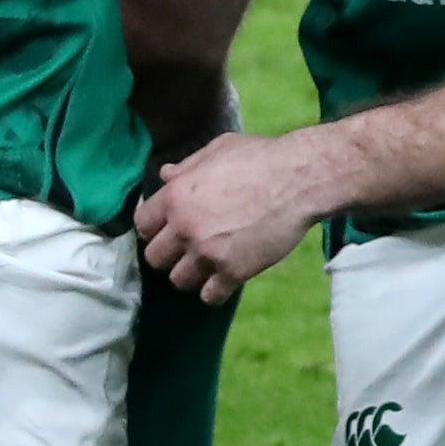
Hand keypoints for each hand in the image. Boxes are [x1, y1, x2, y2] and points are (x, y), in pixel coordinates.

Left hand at [133, 128, 332, 302]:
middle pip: (155, 257)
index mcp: (176, 197)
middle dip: (170, 253)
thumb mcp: (219, 149)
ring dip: (191, 274)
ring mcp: (208, 253)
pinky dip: (215, 291)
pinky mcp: (234, 271)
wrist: (303, 179)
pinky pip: (210, 296)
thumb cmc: (262, 157)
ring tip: (208, 266)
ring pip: (179, 280)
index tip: (170, 229)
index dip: (155, 228)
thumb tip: (165, 175)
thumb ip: (189, 166)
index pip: (142, 225)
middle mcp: (185, 228)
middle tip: (190, 248)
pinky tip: (225, 280)